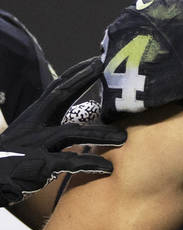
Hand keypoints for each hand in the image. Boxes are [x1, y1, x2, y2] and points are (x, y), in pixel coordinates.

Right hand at [0, 55, 126, 206]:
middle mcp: (35, 125)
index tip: (96, 61)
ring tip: (123, 137)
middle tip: (105, 70)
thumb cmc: (12, 158)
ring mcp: (36, 144)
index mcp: (34, 116)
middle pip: (61, 97)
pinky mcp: (38, 165)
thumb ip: (54, 124)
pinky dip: (89, 163)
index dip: (76, 73)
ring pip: (71, 133)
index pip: (57, 88)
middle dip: (82, 81)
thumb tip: (85, 113)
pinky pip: (69, 162)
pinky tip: (108, 168)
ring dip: (99, 134)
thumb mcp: (30, 135)